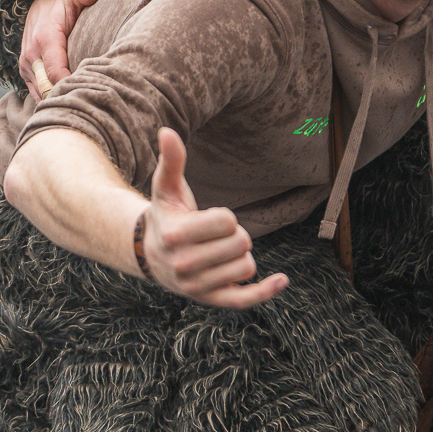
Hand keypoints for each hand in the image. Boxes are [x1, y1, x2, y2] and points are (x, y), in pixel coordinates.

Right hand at [20, 0, 102, 99]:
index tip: (92, 90)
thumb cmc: (61, 6)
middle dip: (69, 96)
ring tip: (84, 102)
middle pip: (50, 88)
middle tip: (92, 101)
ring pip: (43, 95)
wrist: (37, 9)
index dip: (73, 85)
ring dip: (61, 99)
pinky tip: (71, 100)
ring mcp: (27, 68)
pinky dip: (53, 99)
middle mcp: (31, 56)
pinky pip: (38, 94)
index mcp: (45, 40)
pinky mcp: (26, 75)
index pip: (56, 72)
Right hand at [143, 127, 288, 306]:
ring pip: (247, 266)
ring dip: (241, 255)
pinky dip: (266, 291)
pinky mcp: (211, 300)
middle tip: (215, 237)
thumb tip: (167, 131)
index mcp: (174, 236)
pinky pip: (245, 300)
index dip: (226, 217)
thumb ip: (172, 161)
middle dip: (235, 235)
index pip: (227, 221)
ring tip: (220, 253)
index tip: (210, 220)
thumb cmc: (166, 215)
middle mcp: (183, 265)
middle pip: (241, 243)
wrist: (150, 255)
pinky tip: (282, 279)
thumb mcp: (166, 188)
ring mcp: (197, 287)